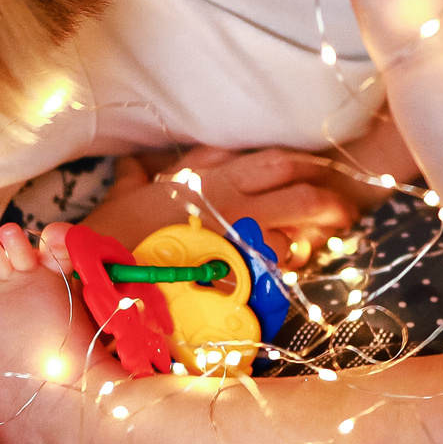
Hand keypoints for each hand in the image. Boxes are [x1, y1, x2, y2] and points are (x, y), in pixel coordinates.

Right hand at [82, 146, 356, 261]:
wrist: (100, 282)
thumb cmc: (108, 241)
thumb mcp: (118, 202)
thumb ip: (132, 180)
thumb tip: (131, 167)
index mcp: (206, 179)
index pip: (270, 161)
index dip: (299, 164)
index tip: (314, 171)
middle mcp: (229, 203)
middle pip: (297, 189)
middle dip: (326, 196)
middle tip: (341, 209)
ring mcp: (239, 238)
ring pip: (295, 227)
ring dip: (312, 233)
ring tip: (322, 241)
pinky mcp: (240, 275)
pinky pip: (278, 267)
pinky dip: (288, 267)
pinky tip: (290, 272)